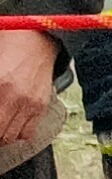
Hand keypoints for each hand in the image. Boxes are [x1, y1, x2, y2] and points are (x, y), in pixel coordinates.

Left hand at [0, 31, 56, 150]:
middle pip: (0, 134)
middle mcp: (15, 99)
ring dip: (2, 137)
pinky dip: (17, 135)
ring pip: (11, 137)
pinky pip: (28, 132)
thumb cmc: (8, 50)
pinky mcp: (41, 105)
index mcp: (0, 87)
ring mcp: (30, 104)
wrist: (35, 40)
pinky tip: (10, 127)